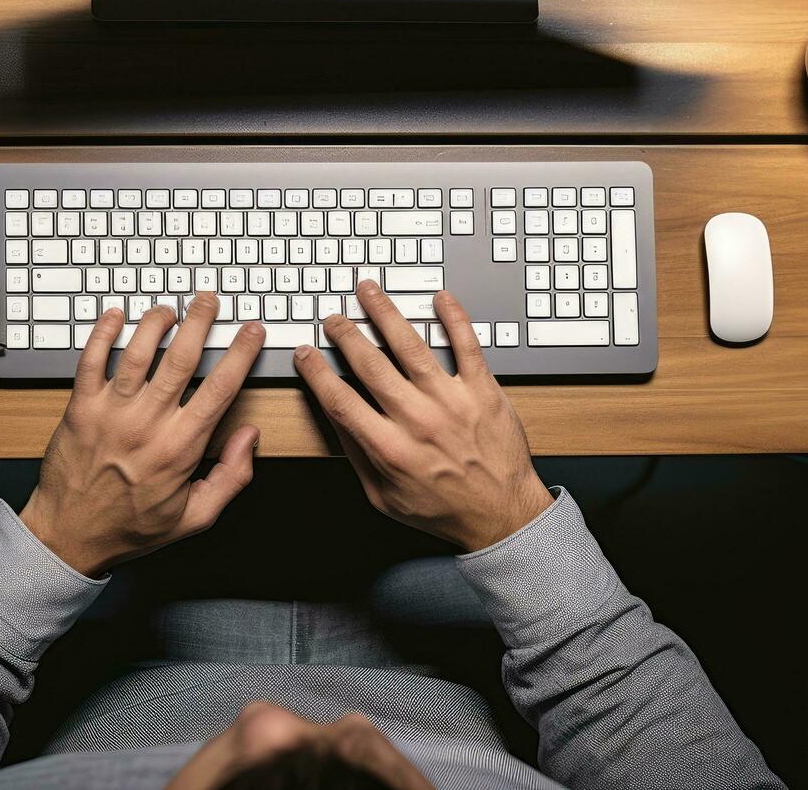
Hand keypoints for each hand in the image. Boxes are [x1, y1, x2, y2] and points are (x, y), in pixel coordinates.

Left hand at [20, 293, 265, 577]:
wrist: (69, 536)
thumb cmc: (132, 528)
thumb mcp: (195, 517)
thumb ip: (231, 477)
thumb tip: (249, 436)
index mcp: (180, 448)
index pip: (219, 388)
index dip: (240, 353)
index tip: (251, 331)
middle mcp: (146, 424)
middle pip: (180, 359)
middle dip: (200, 322)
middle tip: (209, 300)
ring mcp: (110, 413)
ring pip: (137, 352)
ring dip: (155, 322)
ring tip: (169, 308)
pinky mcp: (79, 409)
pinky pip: (90, 361)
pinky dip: (102, 333)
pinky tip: (115, 315)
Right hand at [294, 282, 552, 552]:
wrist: (502, 516)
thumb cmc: (444, 509)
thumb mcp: (384, 497)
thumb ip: (358, 457)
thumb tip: (336, 418)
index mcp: (389, 448)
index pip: (339, 398)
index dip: (316, 371)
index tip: (305, 353)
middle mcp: (417, 419)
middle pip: (370, 364)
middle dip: (345, 334)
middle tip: (333, 318)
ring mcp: (451, 401)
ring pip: (411, 345)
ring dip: (385, 313)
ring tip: (369, 291)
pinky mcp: (482, 391)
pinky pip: (467, 345)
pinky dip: (454, 318)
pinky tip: (440, 297)